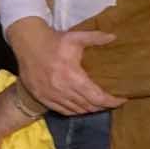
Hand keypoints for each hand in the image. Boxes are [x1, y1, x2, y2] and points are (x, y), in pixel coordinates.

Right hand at [8, 18, 124, 114]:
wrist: (27, 43)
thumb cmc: (53, 40)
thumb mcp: (75, 37)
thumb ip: (95, 38)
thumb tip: (114, 37)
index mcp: (72, 76)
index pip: (97, 97)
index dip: (112, 101)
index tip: (122, 99)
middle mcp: (62, 89)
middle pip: (89, 106)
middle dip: (103, 106)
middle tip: (111, 101)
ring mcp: (50, 95)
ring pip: (76, 110)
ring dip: (89, 109)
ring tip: (98, 104)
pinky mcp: (42, 97)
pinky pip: (62, 111)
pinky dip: (74, 111)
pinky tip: (80, 106)